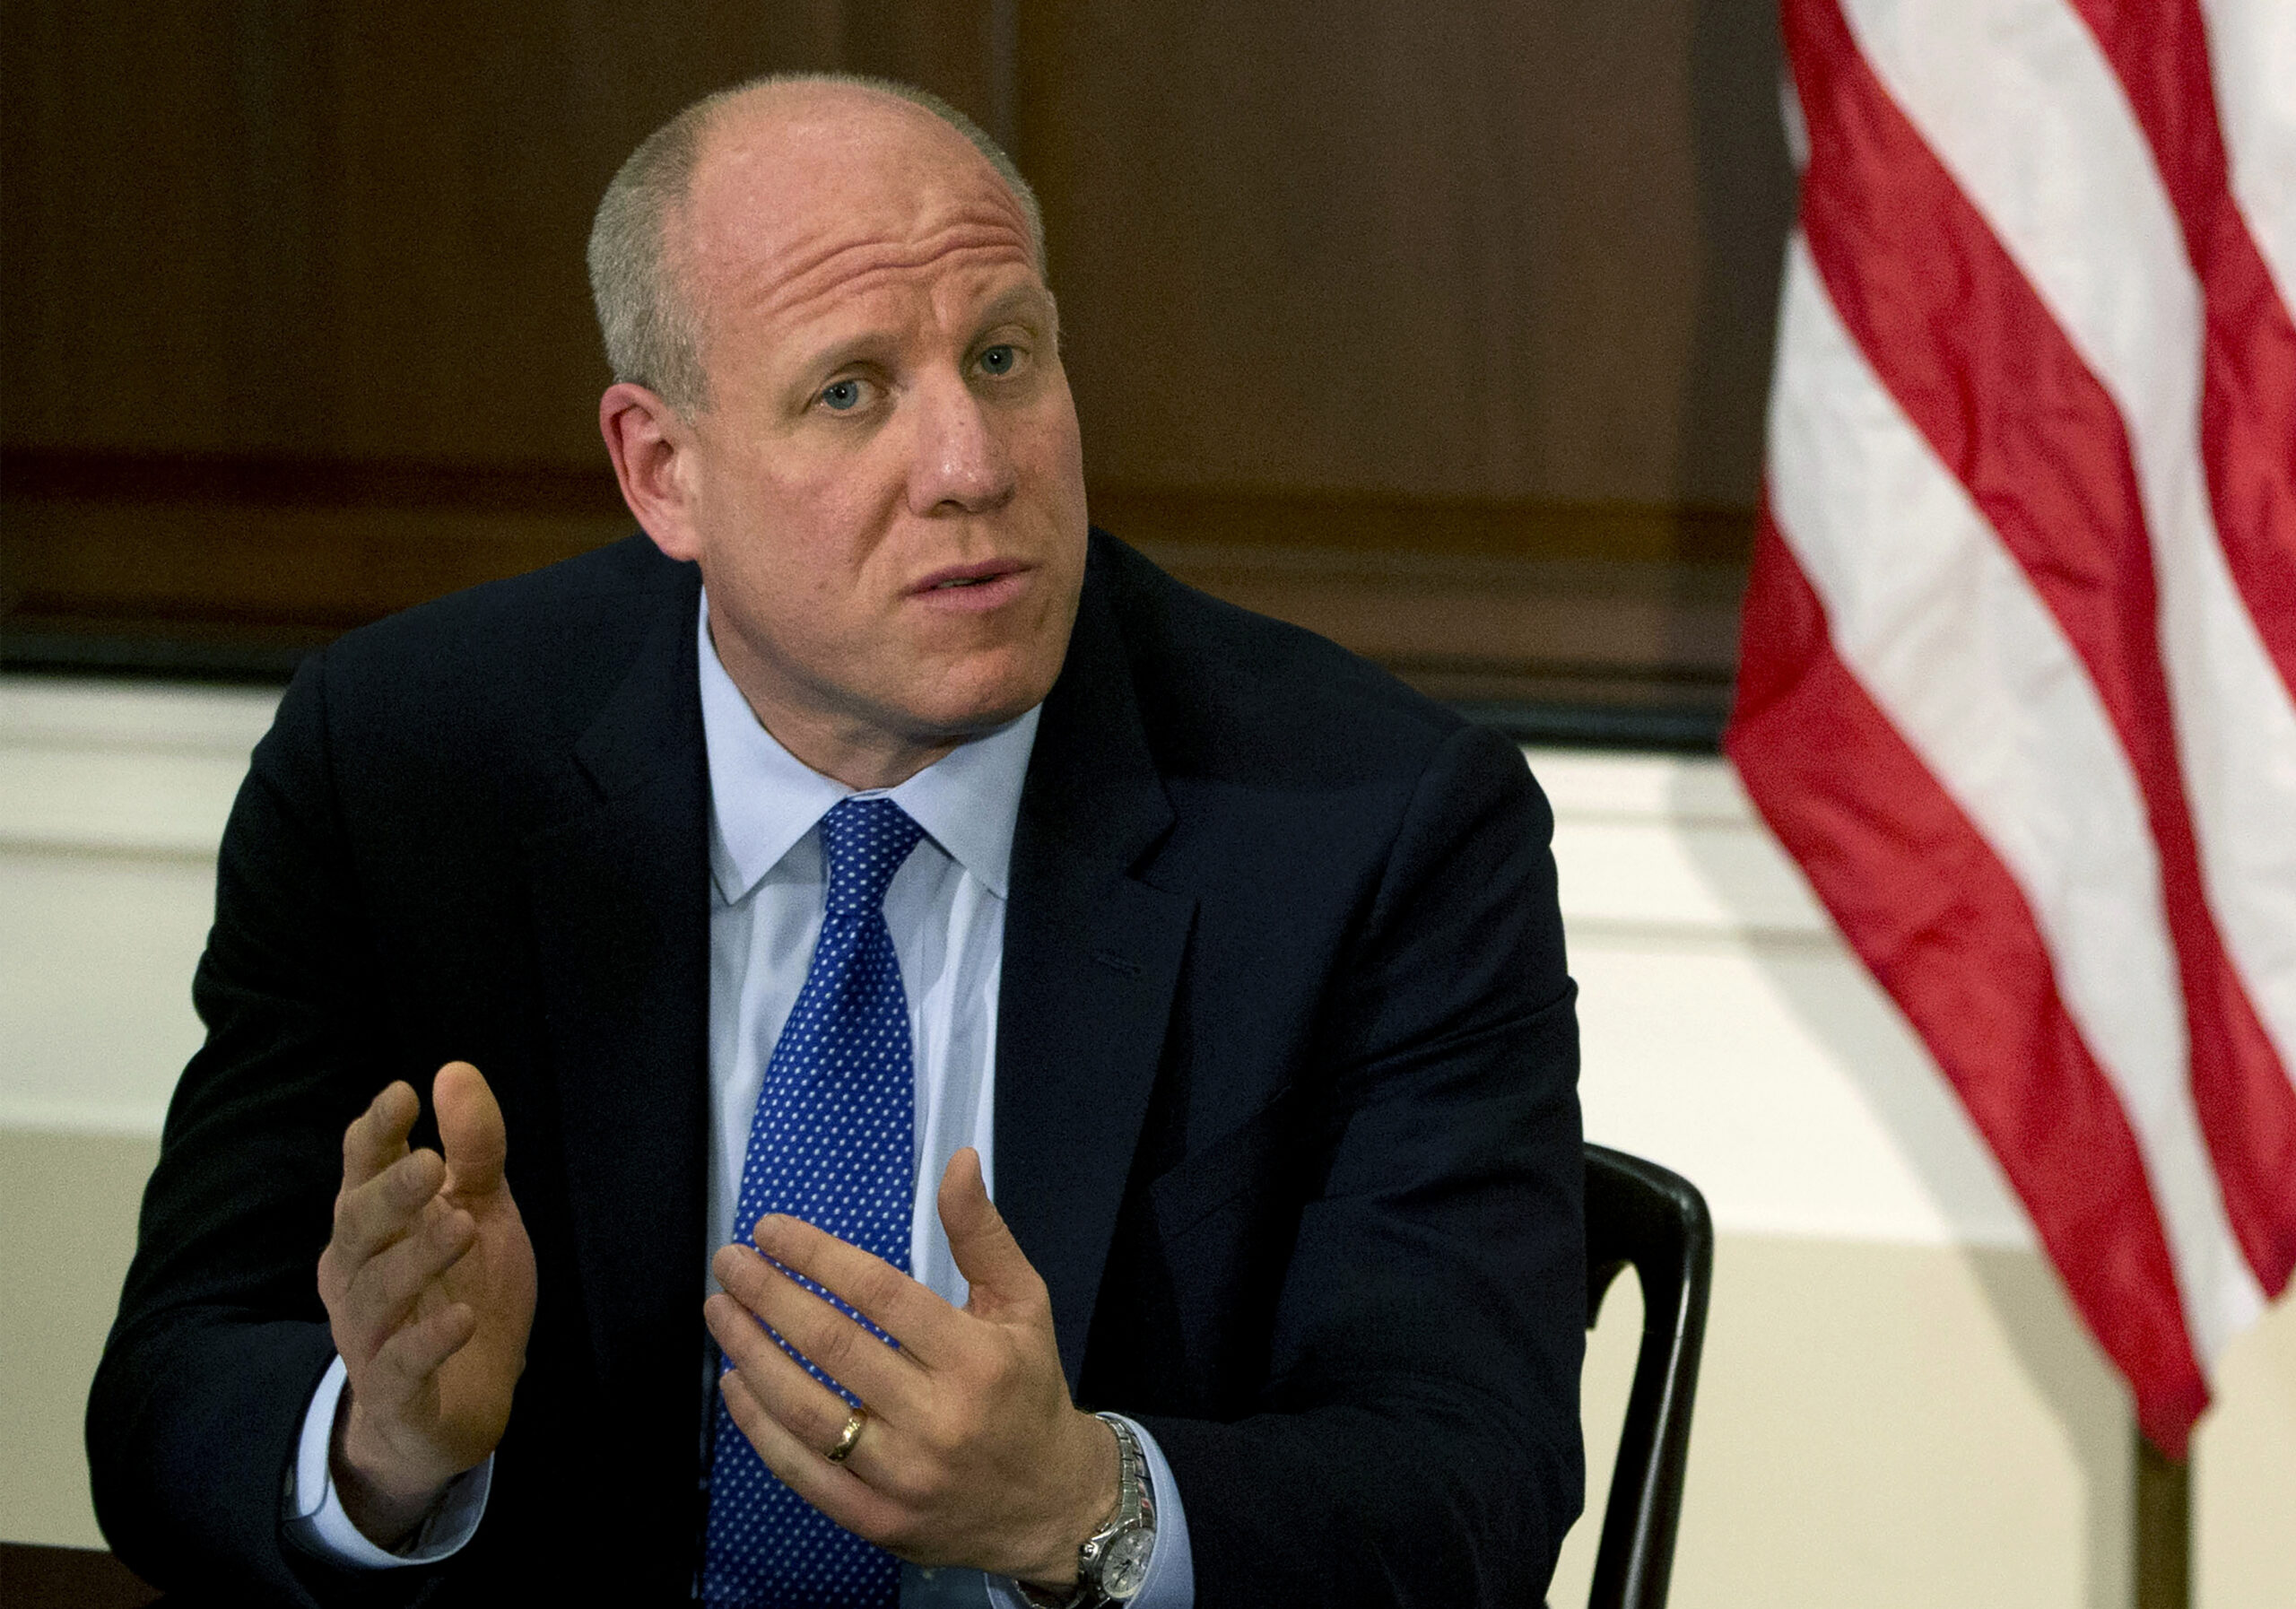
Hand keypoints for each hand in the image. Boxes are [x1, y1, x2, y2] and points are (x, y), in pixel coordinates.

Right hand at [315, 1063, 536, 1544]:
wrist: (456, 1409)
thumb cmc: (461, 1291)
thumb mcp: (481, 1211)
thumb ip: (474, 1149)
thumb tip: (454, 1069)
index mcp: (374, 1226)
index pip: (360, 1170)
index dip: (375, 1134)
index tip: (401, 1094)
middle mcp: (357, 1276)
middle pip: (357, 1227)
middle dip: (389, 1193)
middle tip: (429, 1162)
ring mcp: (369, 1337)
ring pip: (376, 1293)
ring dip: (416, 1258)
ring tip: (462, 1227)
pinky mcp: (395, 1393)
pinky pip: (399, 1367)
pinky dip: (427, 1341)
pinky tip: (461, 1319)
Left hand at [704, 1148, 1118, 1586]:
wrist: (1050, 1505)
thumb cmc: (1028, 1389)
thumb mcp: (1024, 1304)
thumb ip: (982, 1233)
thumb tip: (957, 1160)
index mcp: (976, 1357)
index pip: (880, 1294)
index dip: (817, 1257)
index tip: (770, 1230)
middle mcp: (939, 1418)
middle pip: (834, 1346)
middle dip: (769, 1296)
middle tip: (730, 1262)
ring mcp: (905, 1476)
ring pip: (807, 1410)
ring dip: (751, 1355)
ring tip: (720, 1311)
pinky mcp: (877, 1521)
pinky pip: (803, 1472)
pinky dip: (759, 1426)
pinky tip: (735, 1382)